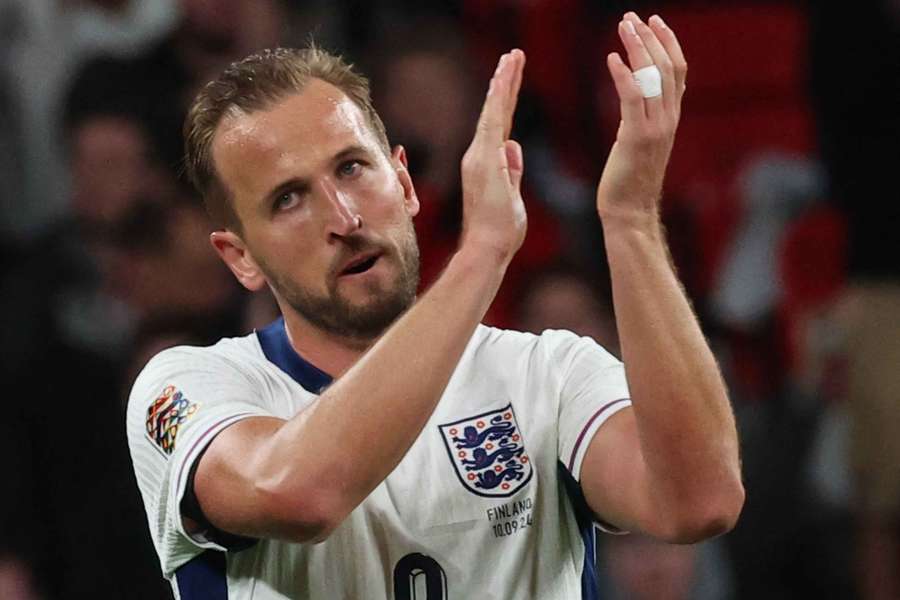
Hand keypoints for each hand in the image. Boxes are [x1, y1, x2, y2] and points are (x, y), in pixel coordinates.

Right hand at [459, 50, 526, 264]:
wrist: (486, 249)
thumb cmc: (499, 232)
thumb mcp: (512, 196)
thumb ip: (512, 171)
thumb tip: (514, 147)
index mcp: (487, 164)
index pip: (500, 126)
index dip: (506, 100)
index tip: (512, 77)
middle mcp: (479, 156)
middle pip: (495, 112)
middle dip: (505, 82)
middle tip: (514, 55)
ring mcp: (479, 157)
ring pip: (493, 111)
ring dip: (503, 82)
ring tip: (512, 57)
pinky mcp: (484, 160)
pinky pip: (492, 122)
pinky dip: (497, 99)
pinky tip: (503, 79)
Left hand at [596, 13, 686, 227]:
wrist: (629, 212)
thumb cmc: (629, 180)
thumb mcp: (642, 141)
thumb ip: (646, 116)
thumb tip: (639, 94)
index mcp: (671, 118)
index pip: (678, 71)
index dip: (668, 43)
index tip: (654, 21)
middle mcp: (668, 120)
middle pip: (668, 67)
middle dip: (651, 37)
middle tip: (632, 17)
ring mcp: (656, 129)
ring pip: (653, 77)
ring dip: (638, 47)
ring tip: (624, 26)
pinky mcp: (636, 138)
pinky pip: (633, 98)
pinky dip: (623, 75)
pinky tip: (611, 58)